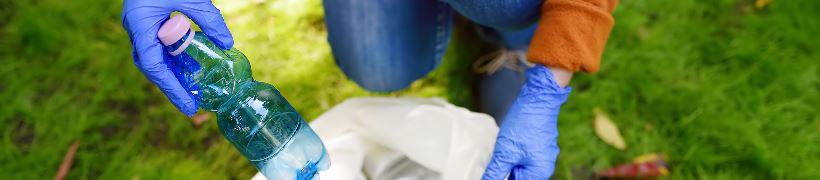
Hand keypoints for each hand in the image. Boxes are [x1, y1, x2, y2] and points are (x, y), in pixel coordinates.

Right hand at [122, 0, 233, 115]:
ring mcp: (140, 27)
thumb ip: (208, 19)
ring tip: (194, 91)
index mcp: (140, 25)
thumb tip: (228, 44)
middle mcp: (136, 30)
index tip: (189, 107)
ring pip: (156, 58)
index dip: (172, 89)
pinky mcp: (147, 22)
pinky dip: (174, 57)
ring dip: (174, 74)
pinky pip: (159, 46)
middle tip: (193, 106)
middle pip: (153, 67)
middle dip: (173, 88)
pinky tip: (190, 66)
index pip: (154, 66)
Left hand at [483, 65, 570, 178]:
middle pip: (518, 176)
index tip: (491, 171)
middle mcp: (543, 166)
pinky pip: (522, 156)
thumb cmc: (525, 125)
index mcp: (539, 173)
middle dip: (503, 170)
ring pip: (518, 166)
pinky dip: (511, 153)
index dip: (499, 178)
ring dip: (506, 162)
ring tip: (501, 149)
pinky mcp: (537, 145)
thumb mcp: (506, 152)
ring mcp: (541, 155)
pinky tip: (505, 144)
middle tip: (495, 158)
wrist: (538, 98)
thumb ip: (496, 172)